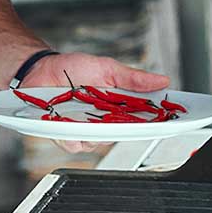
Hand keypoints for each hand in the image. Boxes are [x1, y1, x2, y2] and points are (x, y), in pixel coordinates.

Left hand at [23, 53, 170, 154]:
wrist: (40, 69)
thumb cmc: (72, 68)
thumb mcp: (106, 68)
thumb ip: (132, 78)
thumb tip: (162, 80)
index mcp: (117, 107)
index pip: (142, 119)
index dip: (157, 122)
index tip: (170, 120)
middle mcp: (103, 122)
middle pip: (122, 135)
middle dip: (126, 129)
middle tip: (126, 118)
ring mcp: (83, 130)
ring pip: (98, 143)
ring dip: (95, 131)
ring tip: (89, 115)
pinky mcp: (64, 135)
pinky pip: (73, 144)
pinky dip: (72, 136)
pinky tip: (68, 124)